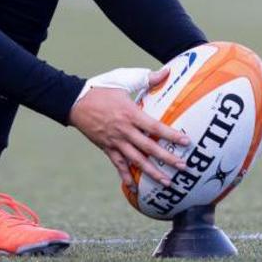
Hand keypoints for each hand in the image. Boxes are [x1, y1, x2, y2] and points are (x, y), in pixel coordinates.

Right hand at [68, 66, 190, 186]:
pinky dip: (126, 177)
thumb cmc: (101, 88)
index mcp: (130, 114)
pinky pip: (118, 165)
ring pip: (136, 161)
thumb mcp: (123, 79)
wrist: (75, 101)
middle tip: (183, 167)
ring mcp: (115, 141)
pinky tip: (135, 188)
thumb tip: (167, 72)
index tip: (186, 142)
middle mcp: (124, 130)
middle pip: (149, 148)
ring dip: (152, 173)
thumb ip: (146, 78)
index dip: (171, 135)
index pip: (155, 127)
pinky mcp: (106, 148)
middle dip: (167, 158)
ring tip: (167, 183)